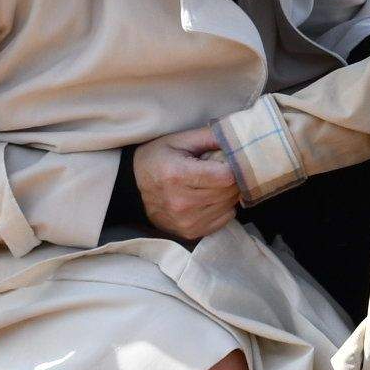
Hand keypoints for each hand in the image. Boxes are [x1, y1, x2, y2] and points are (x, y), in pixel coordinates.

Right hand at [132, 125, 241, 239]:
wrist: (131, 188)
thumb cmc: (157, 159)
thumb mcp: (178, 140)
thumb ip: (210, 136)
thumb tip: (238, 138)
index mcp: (178, 175)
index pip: (226, 176)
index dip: (233, 165)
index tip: (227, 160)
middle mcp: (182, 202)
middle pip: (230, 191)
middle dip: (232, 178)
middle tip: (221, 169)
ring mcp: (186, 221)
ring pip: (229, 205)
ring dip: (228, 192)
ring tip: (212, 183)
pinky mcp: (190, 232)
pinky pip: (225, 218)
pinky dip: (223, 207)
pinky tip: (210, 197)